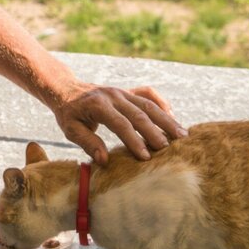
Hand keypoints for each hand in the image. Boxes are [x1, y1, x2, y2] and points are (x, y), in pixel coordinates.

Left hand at [51, 81, 185, 164]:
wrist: (67, 89)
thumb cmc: (69, 114)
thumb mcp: (70, 129)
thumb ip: (87, 143)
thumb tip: (105, 160)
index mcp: (98, 105)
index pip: (120, 124)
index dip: (134, 140)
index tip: (146, 157)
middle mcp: (114, 95)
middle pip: (139, 113)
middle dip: (155, 132)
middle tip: (169, 149)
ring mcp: (122, 92)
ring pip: (149, 104)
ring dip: (166, 119)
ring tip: (182, 135)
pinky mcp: (128, 91)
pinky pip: (148, 93)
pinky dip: (162, 103)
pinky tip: (172, 116)